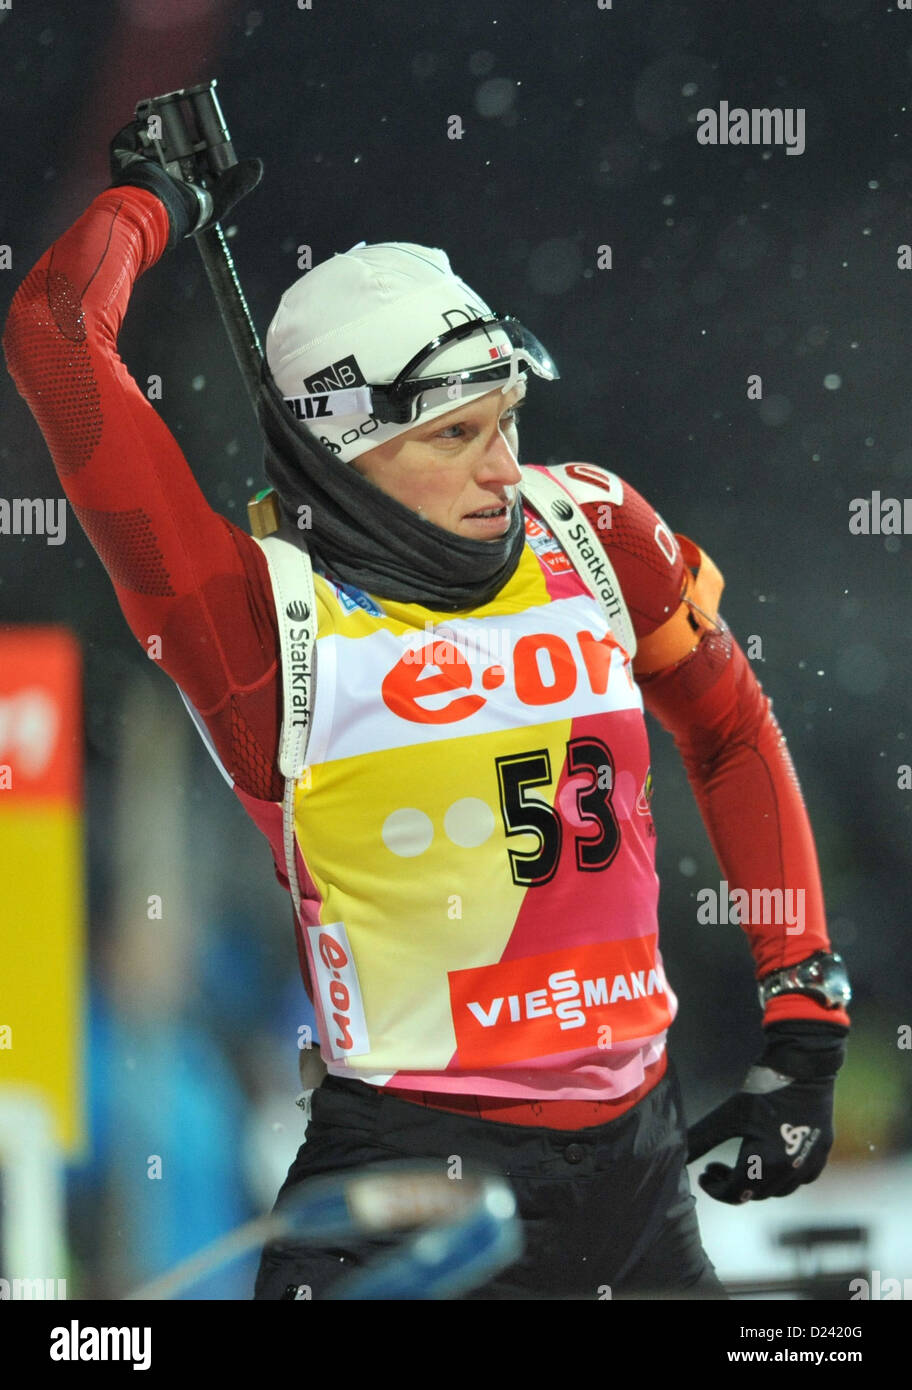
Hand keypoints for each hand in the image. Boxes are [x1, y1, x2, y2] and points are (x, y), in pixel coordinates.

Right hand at [109, 118, 262, 249]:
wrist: (150, 209)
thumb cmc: (184, 212)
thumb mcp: (217, 201)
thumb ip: (236, 184)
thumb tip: (258, 165)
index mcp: (184, 187)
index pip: (196, 159)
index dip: (205, 144)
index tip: (211, 129)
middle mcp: (163, 177)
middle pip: (174, 146)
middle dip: (182, 131)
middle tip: (192, 112)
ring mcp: (142, 168)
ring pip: (152, 139)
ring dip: (161, 124)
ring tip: (170, 107)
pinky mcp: (124, 160)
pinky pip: (128, 138)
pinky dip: (135, 126)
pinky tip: (147, 116)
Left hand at [686, 1020, 846, 1203]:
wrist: (803, 1067)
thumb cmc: (762, 1089)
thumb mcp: (728, 1116)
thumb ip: (702, 1140)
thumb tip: (680, 1157)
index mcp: (766, 1163)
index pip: (735, 1193)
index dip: (715, 1189)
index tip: (704, 1175)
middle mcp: (790, 1170)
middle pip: (755, 1193)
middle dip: (732, 1185)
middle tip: (715, 1167)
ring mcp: (809, 1163)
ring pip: (779, 1190)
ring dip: (756, 1183)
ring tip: (739, 1165)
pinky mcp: (821, 1152)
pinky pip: (800, 1178)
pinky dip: (782, 1177)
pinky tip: (768, 1159)